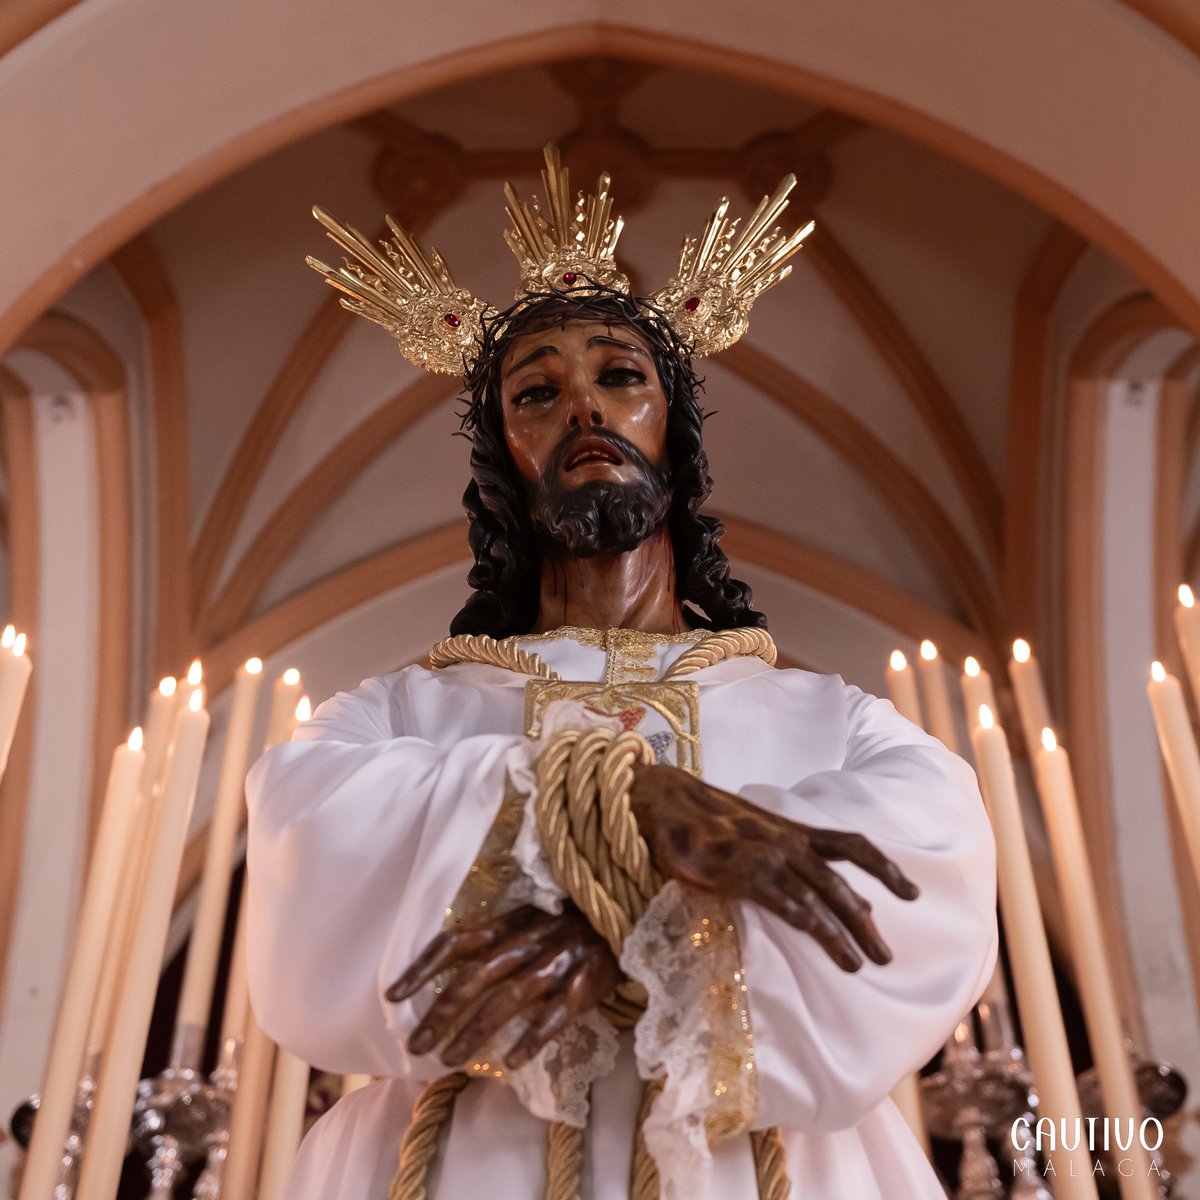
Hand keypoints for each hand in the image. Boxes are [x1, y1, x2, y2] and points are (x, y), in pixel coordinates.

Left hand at [386, 904, 620, 1069]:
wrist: (625, 915)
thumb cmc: (569, 924)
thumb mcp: (528, 922)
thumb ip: (495, 943)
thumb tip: (448, 975)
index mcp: (509, 925)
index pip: (456, 941)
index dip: (422, 966)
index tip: (393, 995)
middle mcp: (527, 942)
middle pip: (475, 976)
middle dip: (442, 1013)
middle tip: (416, 1045)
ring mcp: (555, 964)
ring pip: (507, 999)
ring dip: (475, 1031)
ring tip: (448, 1059)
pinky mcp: (584, 986)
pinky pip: (555, 1016)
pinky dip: (533, 1038)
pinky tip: (513, 1062)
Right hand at [629, 763, 918, 971]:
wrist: (667, 803)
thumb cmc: (705, 820)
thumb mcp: (753, 831)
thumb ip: (781, 854)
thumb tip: (806, 887)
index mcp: (793, 829)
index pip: (852, 845)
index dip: (884, 868)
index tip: (912, 892)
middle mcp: (788, 841)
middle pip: (842, 883)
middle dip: (867, 921)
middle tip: (887, 956)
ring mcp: (768, 857)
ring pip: (821, 897)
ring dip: (845, 933)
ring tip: (863, 965)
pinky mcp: (744, 874)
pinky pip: (787, 902)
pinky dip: (811, 924)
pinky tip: (826, 944)